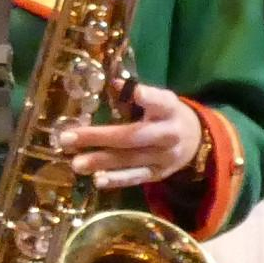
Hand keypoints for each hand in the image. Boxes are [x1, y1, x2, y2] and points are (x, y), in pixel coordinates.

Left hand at [54, 83, 205, 188]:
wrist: (196, 141)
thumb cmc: (167, 115)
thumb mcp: (160, 100)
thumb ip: (137, 94)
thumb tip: (111, 82)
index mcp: (169, 109)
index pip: (160, 101)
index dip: (148, 97)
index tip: (136, 92)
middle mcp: (169, 133)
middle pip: (133, 135)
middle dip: (99, 137)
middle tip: (67, 138)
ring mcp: (164, 156)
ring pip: (131, 159)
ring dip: (101, 162)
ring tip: (76, 164)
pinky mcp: (159, 173)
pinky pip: (136, 177)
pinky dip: (117, 180)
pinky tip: (97, 180)